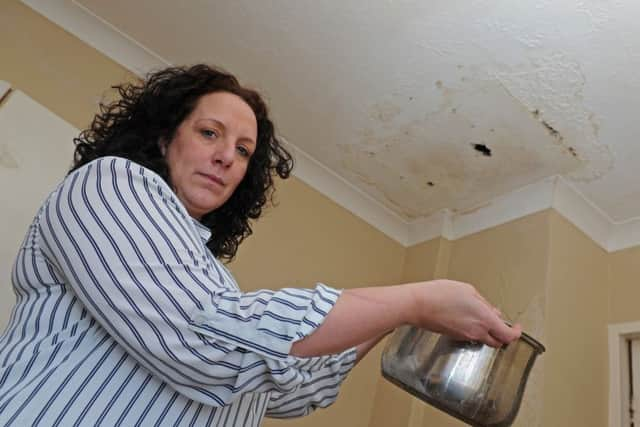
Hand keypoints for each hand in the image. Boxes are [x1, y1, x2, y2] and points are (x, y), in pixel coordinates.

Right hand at [407, 279, 521, 347]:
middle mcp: (476, 332)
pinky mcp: (454, 335)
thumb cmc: (440, 295)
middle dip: (503, 334)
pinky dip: (474, 330)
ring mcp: (464, 336)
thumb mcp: (468, 290)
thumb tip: (491, 311)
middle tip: (502, 324)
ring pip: (484, 339)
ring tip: (483, 317)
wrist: (418, 305)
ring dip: (488, 332)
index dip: (516, 333)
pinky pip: (470, 336)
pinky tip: (468, 317)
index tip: (517, 327)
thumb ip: (483, 303)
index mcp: (484, 320)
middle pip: (498, 342)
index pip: (508, 336)